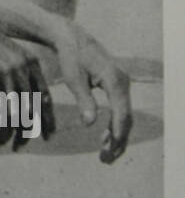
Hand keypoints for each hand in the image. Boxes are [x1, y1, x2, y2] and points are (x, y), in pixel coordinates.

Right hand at [0, 17, 54, 149]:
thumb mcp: (5, 55)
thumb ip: (18, 74)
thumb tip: (25, 103)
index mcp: (31, 63)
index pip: (45, 98)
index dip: (47, 120)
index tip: (46, 138)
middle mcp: (22, 67)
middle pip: (30, 109)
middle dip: (25, 133)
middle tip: (18, 148)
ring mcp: (6, 70)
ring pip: (12, 112)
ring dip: (4, 133)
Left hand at [52, 23, 132, 163]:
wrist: (72, 37)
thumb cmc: (71, 57)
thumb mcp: (74, 78)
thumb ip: (83, 100)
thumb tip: (90, 123)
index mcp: (115, 80)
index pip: (121, 112)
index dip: (117, 133)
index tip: (110, 150)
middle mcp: (123, 82)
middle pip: (126, 118)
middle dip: (118, 140)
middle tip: (105, 159)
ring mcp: (122, 84)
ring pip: (125, 116)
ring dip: (117, 136)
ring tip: (105, 155)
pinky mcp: (117, 86)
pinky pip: (120, 109)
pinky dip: (115, 126)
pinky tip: (105, 138)